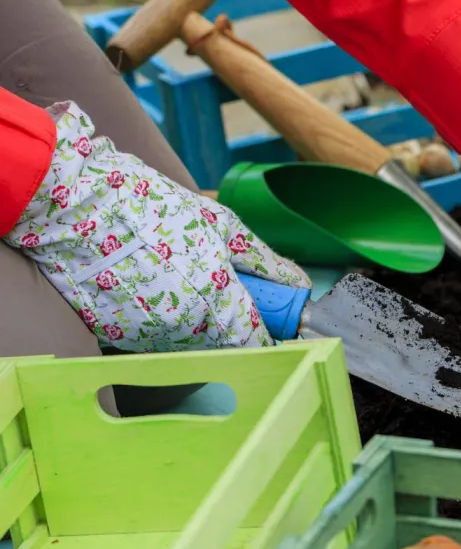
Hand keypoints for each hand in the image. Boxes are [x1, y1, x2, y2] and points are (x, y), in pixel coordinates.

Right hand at [4, 102, 310, 352]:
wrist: (73, 204)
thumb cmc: (150, 205)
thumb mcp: (219, 223)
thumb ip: (264, 260)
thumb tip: (299, 282)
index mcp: (215, 299)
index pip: (255, 340)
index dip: (268, 333)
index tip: (271, 323)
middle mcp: (183, 327)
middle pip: (223, 344)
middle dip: (231, 326)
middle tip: (222, 291)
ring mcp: (147, 335)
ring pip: (188, 344)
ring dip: (195, 325)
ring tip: (177, 279)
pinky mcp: (116, 336)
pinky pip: (153, 338)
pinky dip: (160, 321)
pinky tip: (149, 286)